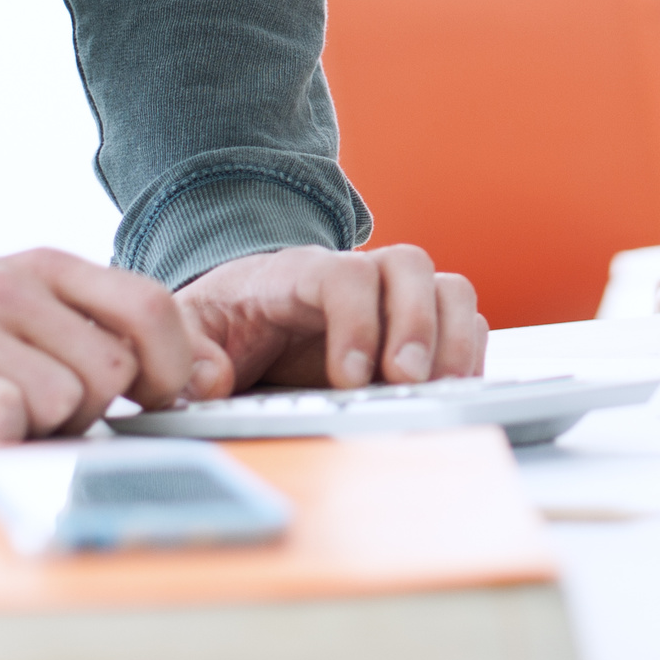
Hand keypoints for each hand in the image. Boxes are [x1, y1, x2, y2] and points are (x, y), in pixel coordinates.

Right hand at [0, 249, 223, 442]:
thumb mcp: (32, 319)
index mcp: (49, 268)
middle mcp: (12, 285)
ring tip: (0, 412)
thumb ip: (114, 335)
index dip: (175, 364)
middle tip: (45, 409)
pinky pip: (7, 417)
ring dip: (44, 426)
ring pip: (66, 399)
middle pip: (113, 370)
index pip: (151, 305)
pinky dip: (3, 437)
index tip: (162, 400)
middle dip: (94, 410)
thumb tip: (212, 374)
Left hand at [175, 244, 485, 393]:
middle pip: (409, 267)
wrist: (245, 313)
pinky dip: (469, 356)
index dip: (357, 321)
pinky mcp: (419, 330)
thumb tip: (212, 380)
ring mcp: (393, 300)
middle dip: (418, 325)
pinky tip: (450, 393)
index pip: (344, 275)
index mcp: (300, 274)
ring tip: (439, 390)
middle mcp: (359, 277)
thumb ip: (191, 350)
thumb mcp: (191, 329)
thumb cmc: (224, 320)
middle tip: (406, 382)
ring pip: (448, 290)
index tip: (350, 377)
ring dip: (453, 339)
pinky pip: (465, 324)